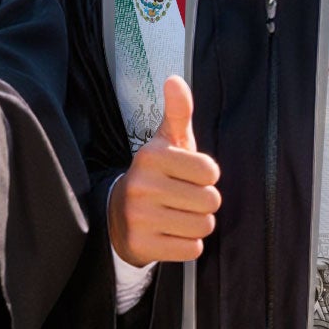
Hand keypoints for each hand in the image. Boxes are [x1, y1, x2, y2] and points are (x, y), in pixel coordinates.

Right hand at [108, 75, 220, 263]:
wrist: (118, 215)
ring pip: (203, 226)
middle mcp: (142, 185)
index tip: (187, 176)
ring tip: (176, 216)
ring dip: (196, 224)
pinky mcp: (142, 245)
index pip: (211, 172)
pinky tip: (169, 234)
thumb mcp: (166, 142)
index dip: (206, 177)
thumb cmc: (156, 175)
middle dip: (203, 203)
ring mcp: (140, 217)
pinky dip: (187, 244)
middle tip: (182, 199)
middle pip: (211, 201)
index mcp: (151, 156)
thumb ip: (177, 112)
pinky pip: (191, 249)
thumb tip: (175, 80)